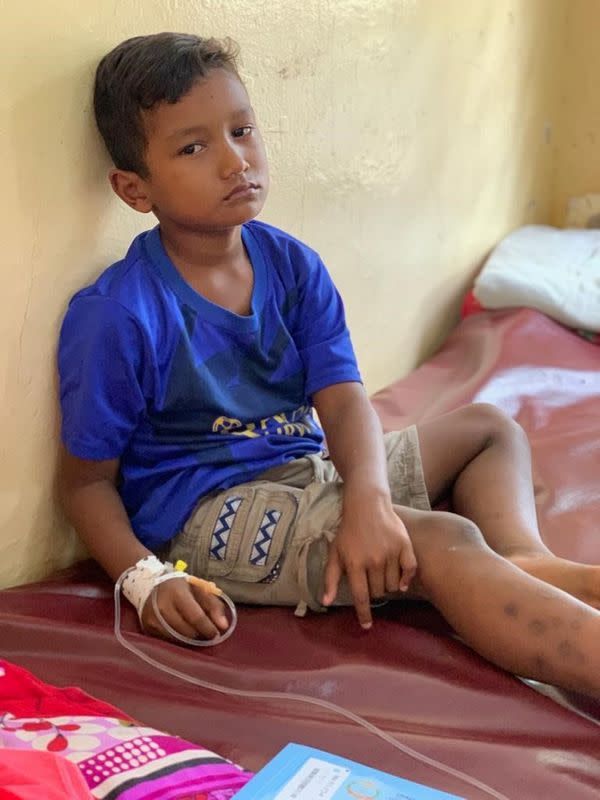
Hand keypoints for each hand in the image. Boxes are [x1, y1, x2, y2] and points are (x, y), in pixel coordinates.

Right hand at [141, 578, 229, 641]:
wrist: (150, 585)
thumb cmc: (180, 587)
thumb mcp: (198, 589)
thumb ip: (213, 605)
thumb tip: (224, 626)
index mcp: (178, 594)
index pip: (196, 617)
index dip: (208, 628)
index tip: (216, 634)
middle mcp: (163, 607)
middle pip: (187, 631)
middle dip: (200, 634)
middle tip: (206, 633)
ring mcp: (153, 619)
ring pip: (178, 639)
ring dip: (190, 639)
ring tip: (195, 633)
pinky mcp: (147, 628)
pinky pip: (168, 641)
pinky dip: (178, 639)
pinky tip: (182, 633)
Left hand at [322, 491, 416, 628]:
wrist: (367, 505)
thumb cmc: (348, 531)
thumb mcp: (335, 552)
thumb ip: (330, 577)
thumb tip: (326, 602)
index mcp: (354, 563)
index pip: (361, 596)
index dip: (364, 614)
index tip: (367, 626)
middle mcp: (373, 560)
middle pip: (378, 592)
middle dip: (374, 591)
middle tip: (370, 579)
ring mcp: (391, 553)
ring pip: (394, 585)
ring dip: (388, 585)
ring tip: (382, 573)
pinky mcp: (405, 546)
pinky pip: (410, 571)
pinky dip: (406, 579)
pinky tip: (401, 580)